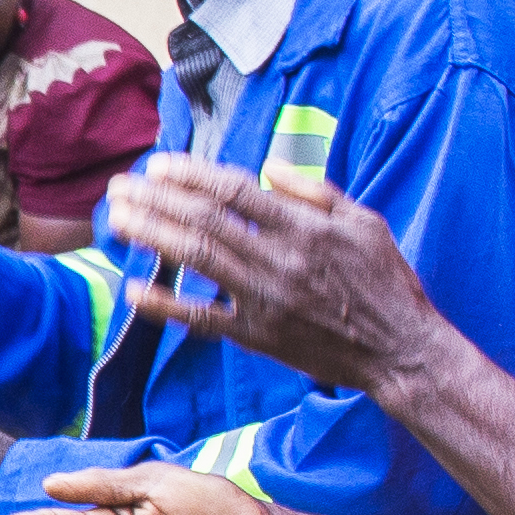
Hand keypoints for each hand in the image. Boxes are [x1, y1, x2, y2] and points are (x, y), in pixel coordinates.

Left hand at [109, 154, 444, 393]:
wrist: (398, 349)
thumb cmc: (385, 281)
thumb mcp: (364, 223)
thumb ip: (316, 192)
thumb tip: (270, 166)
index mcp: (305, 227)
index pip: (235, 192)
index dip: (191, 175)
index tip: (157, 165)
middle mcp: (280, 259)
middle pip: (205, 220)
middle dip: (156, 199)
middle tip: (119, 186)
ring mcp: (265, 299)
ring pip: (197, 259)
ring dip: (151, 236)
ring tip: (116, 219)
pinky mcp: (257, 335)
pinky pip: (202, 318)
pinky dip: (165, 304)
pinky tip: (134, 288)